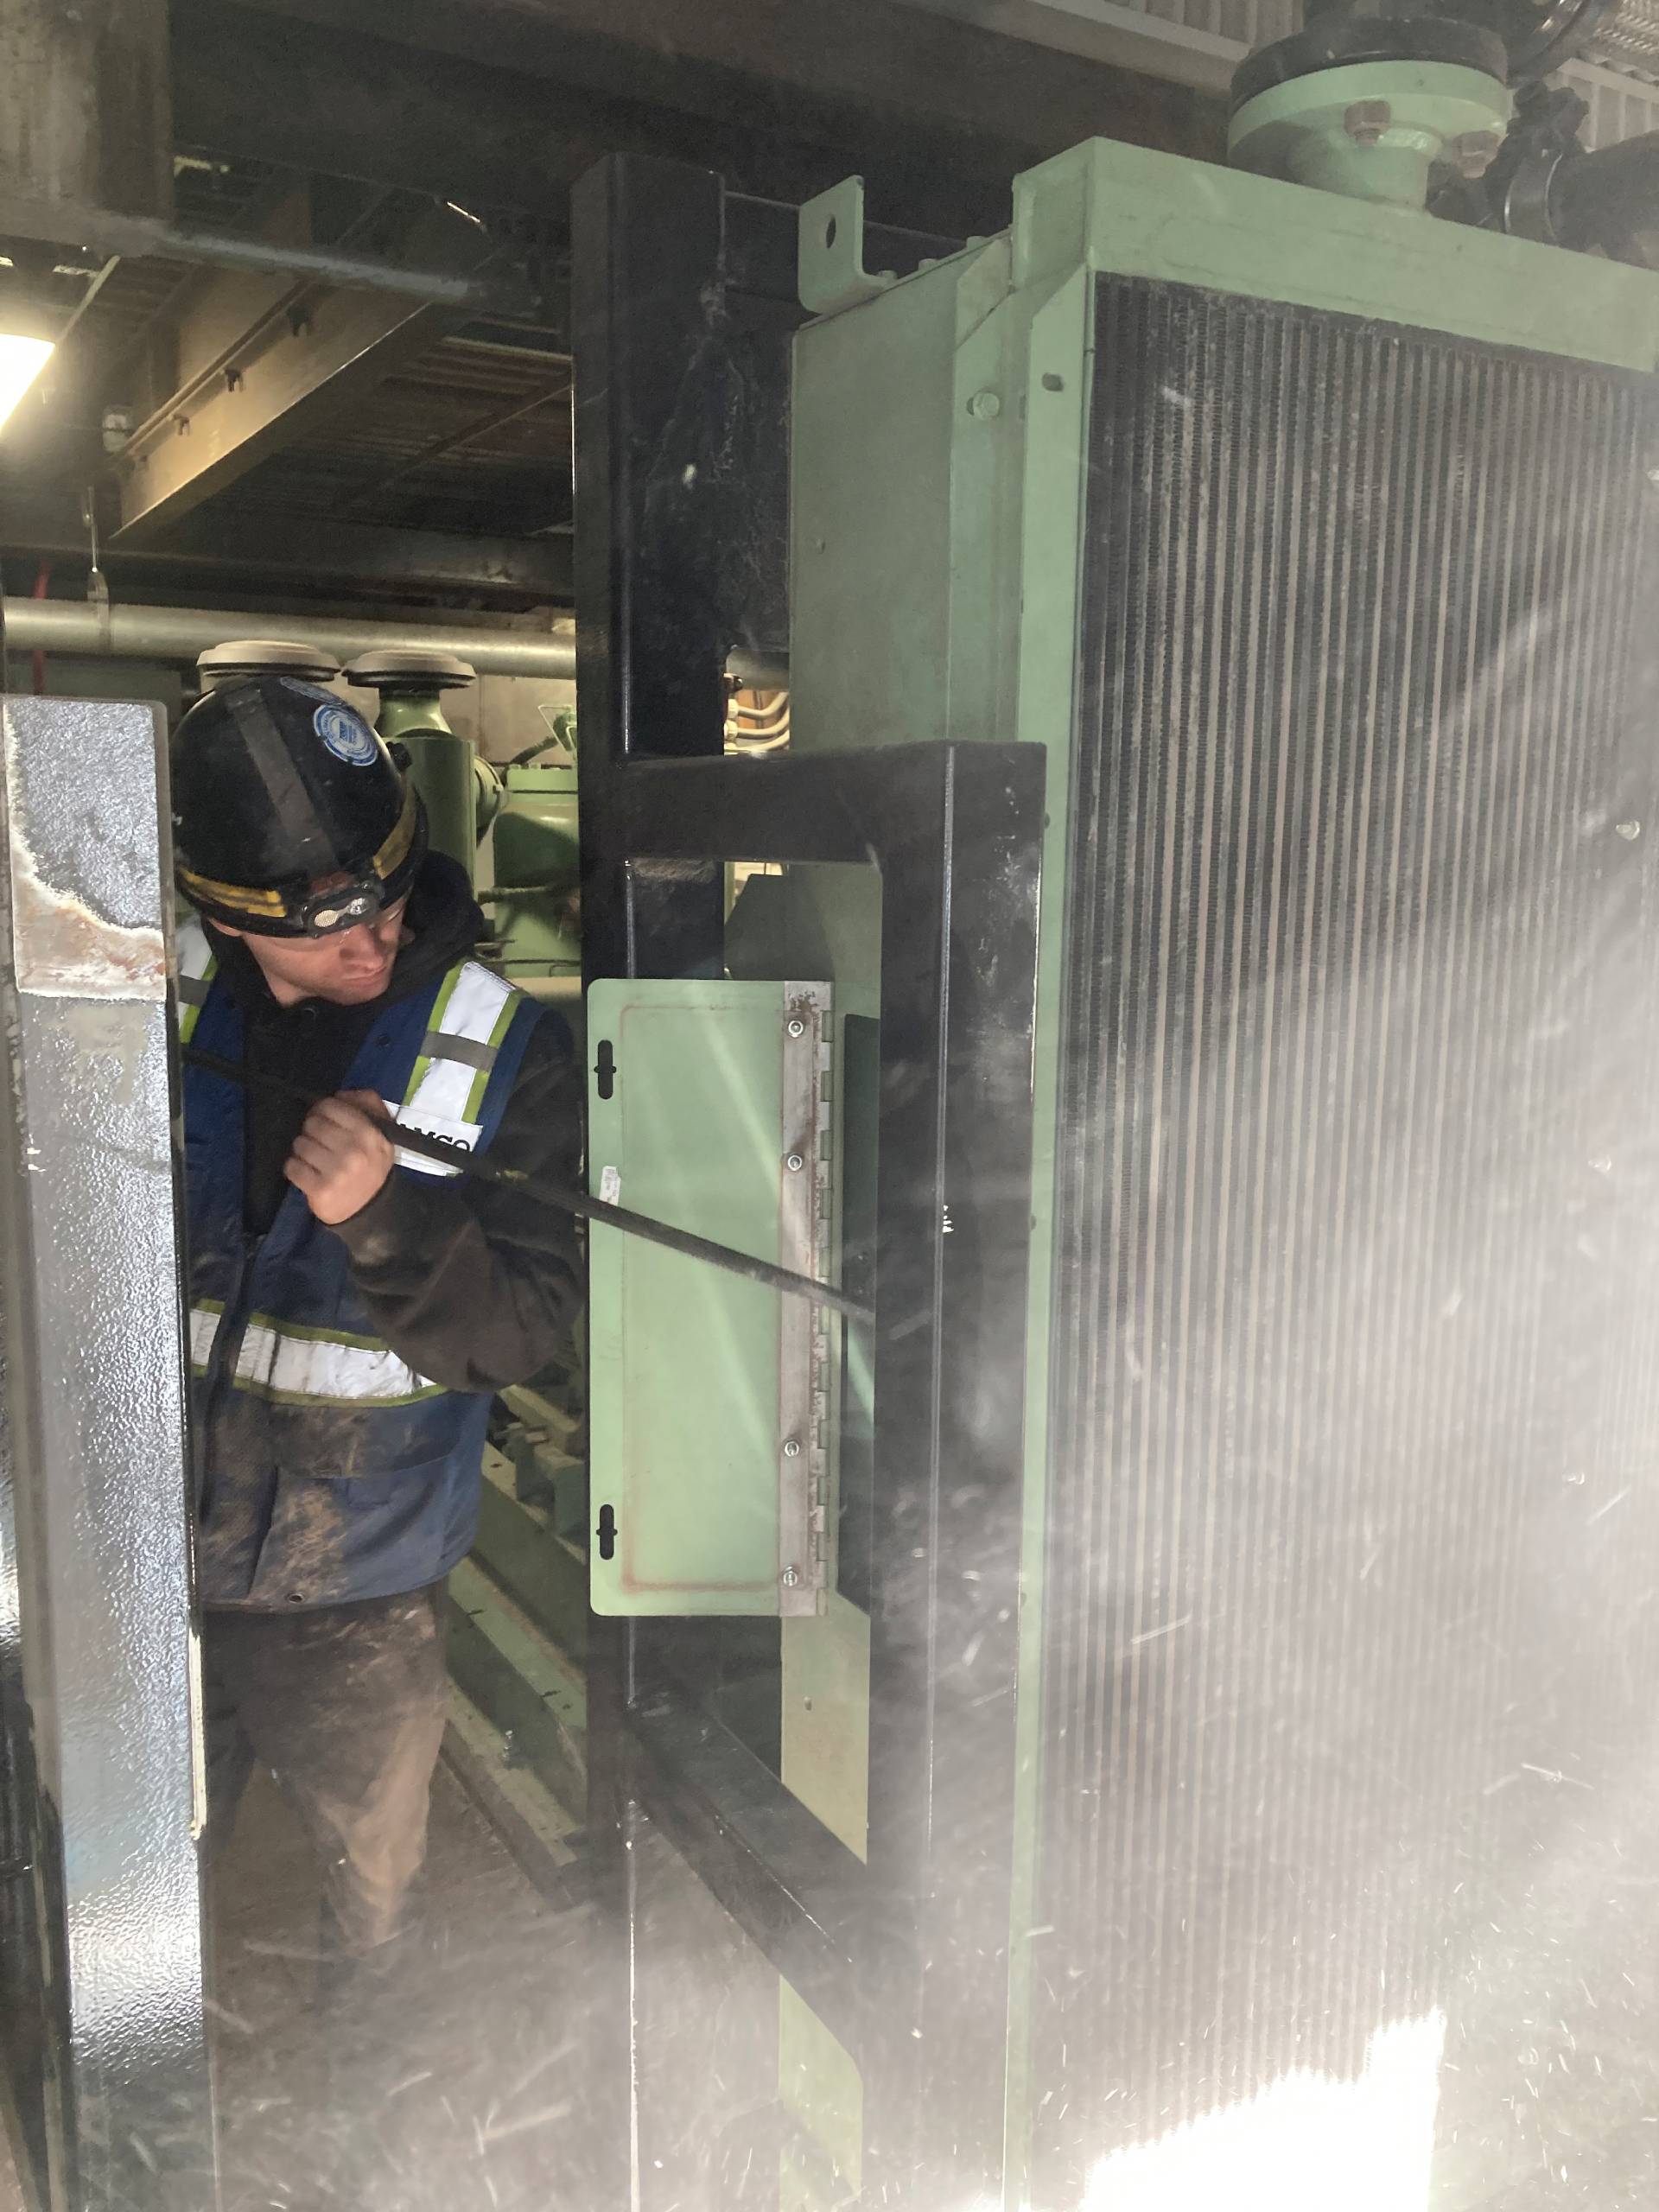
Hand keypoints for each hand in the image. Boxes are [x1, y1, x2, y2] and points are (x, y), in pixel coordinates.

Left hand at [285, 1089, 395, 1224]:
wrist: (373, 1209)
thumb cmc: (372, 1165)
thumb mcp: (381, 1132)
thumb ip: (368, 1104)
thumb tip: (340, 1094)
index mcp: (369, 1133)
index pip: (330, 1106)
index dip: (322, 1111)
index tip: (325, 1122)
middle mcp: (354, 1150)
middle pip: (312, 1124)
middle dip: (312, 1132)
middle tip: (321, 1144)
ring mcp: (337, 1171)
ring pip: (300, 1144)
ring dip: (303, 1151)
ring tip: (315, 1160)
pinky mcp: (320, 1189)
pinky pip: (292, 1167)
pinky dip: (295, 1169)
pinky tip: (308, 1174)